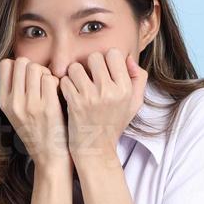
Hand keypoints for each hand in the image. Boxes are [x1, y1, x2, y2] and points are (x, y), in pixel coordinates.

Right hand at [0, 57, 71, 174]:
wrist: (50, 159)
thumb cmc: (38, 132)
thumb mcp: (17, 113)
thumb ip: (16, 90)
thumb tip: (23, 63)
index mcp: (4, 102)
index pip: (6, 65)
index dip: (20, 65)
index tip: (29, 77)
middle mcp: (14, 103)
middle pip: (22, 62)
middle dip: (35, 67)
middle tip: (43, 82)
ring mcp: (30, 105)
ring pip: (37, 68)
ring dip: (47, 74)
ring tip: (51, 89)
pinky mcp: (48, 108)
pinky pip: (51, 79)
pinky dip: (58, 83)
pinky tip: (59, 95)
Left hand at [58, 48, 147, 166]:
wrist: (96, 149)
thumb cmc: (114, 123)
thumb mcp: (134, 103)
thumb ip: (138, 78)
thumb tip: (129, 59)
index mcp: (125, 89)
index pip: (114, 54)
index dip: (106, 60)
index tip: (103, 71)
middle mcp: (110, 91)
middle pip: (94, 57)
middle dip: (89, 66)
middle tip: (89, 78)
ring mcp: (91, 97)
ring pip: (76, 67)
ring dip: (74, 74)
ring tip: (78, 86)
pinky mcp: (75, 103)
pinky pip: (65, 80)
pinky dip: (65, 86)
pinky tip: (70, 95)